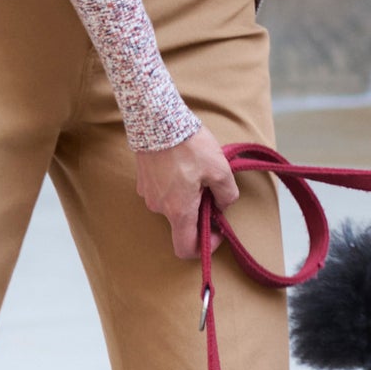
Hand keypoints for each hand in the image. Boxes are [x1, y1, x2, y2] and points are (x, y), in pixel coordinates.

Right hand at [136, 124, 238, 259]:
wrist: (157, 120)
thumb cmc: (189, 146)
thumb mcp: (220, 170)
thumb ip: (227, 195)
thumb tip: (222, 205)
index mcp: (179, 210)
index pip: (186, 248)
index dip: (204, 246)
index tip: (216, 231)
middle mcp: (159, 208)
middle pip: (182, 224)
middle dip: (200, 213)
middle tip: (212, 190)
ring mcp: (148, 195)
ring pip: (173, 206)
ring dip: (187, 198)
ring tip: (198, 173)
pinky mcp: (143, 181)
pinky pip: (163, 192)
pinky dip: (175, 187)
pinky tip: (183, 166)